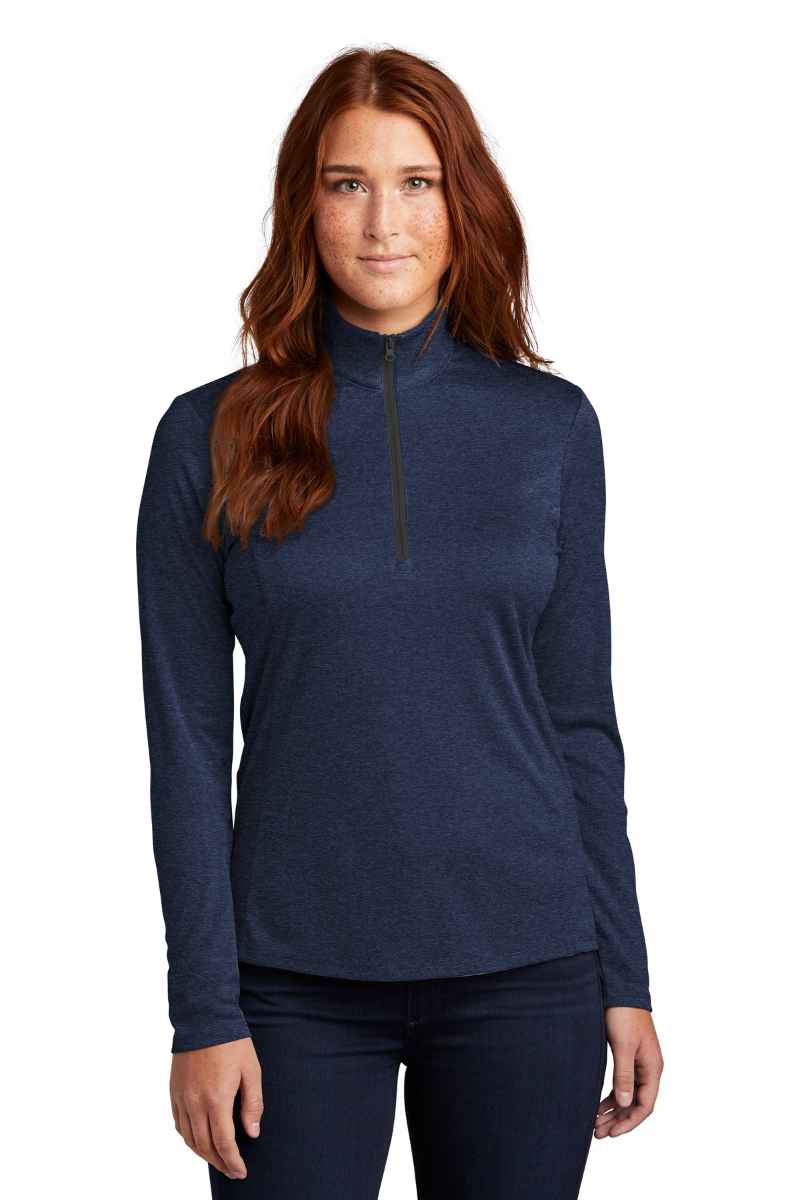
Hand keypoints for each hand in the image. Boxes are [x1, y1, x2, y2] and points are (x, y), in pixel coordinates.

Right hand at [170, 1036, 262, 1179]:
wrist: (204, 1018)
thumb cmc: (231, 1042)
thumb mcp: (251, 1070)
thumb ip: (252, 1104)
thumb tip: (252, 1133)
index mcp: (217, 1099)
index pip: (224, 1143)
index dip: (233, 1162)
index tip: (241, 1171)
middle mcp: (195, 1103)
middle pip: (205, 1146)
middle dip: (220, 1163)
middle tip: (232, 1171)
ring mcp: (182, 1098)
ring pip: (189, 1139)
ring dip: (204, 1154)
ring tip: (218, 1159)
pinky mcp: (174, 1091)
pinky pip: (179, 1124)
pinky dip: (189, 1138)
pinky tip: (199, 1139)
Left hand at [594, 1008, 663, 1137]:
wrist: (620, 989)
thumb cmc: (624, 1015)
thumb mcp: (623, 1046)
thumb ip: (624, 1075)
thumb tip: (624, 1103)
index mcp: (652, 1068)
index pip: (645, 1105)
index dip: (629, 1122)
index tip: (612, 1132)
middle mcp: (648, 1069)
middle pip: (636, 1104)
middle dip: (618, 1120)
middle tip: (598, 1133)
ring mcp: (638, 1063)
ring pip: (627, 1096)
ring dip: (613, 1110)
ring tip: (596, 1124)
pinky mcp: (627, 1057)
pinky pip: (622, 1084)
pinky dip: (611, 1097)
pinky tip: (598, 1105)